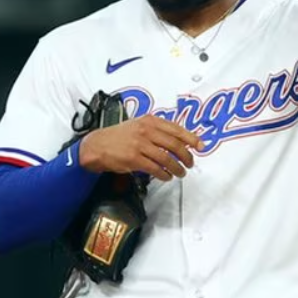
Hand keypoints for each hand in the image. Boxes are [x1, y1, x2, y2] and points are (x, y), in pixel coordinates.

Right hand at [78, 115, 203, 180]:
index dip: (191, 138)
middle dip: (186, 156)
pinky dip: (164, 174)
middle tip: (190, 163)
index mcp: (149, 121)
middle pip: (174, 145)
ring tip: (180, 173)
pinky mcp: (134, 159)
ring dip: (177, 168)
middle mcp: (146, 131)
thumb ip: (157, 130)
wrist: (97, 145)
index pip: (176, 129)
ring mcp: (140, 145)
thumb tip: (178, 140)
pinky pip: (155, 168)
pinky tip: (167, 176)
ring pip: (166, 158)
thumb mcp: (138, 126)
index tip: (200, 146)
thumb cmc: (119, 136)